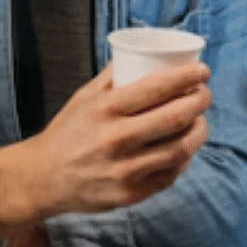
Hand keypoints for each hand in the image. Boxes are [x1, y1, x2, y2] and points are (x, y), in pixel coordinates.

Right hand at [0, 61, 210, 231]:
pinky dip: (183, 159)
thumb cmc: (67, 131)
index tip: (202, 72)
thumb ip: (114, 75)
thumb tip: (144, 52)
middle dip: (200, 101)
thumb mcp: (84, 96)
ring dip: (199, 131)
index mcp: (105, 109)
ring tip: (200, 120)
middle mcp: (115, 139)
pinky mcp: (129, 194)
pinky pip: (169, 175)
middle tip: (205, 93)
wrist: (42, 178)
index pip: (157, 87)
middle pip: (175, 117)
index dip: (187, 78)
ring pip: (179, 149)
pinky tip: (184, 147)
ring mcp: (124, 170)